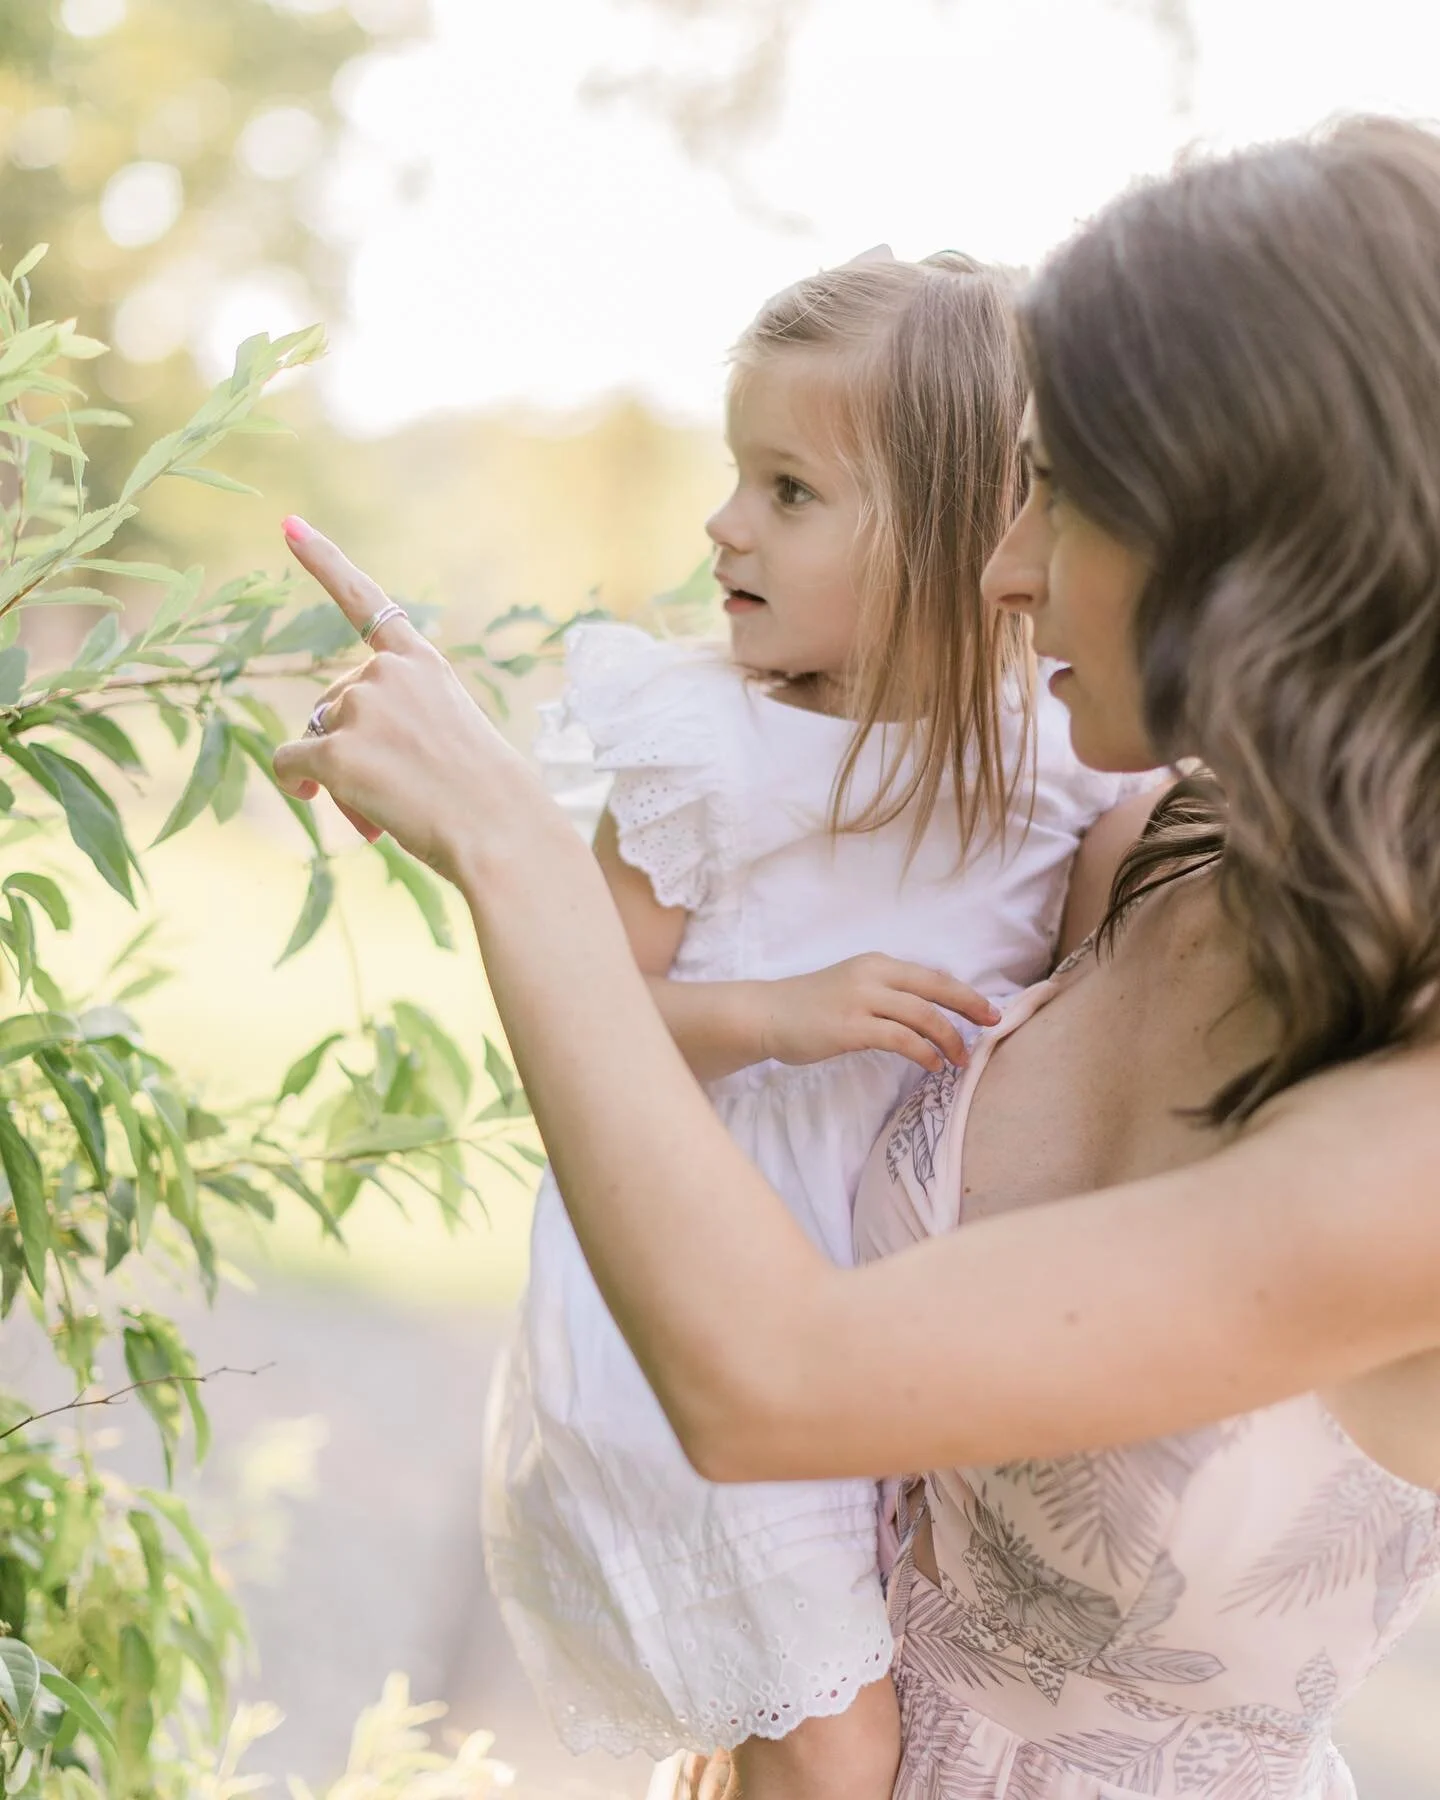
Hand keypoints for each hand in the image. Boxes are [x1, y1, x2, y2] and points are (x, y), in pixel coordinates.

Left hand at [270, 517, 556, 884]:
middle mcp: (388, 674)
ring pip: (316, 735)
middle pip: (334, 702)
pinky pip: (291, 764)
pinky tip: (316, 796)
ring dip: (334, 769)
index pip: (365, 602)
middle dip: (348, 740)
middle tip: (395, 784)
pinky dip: (296, 782)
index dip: (321, 560)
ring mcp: (362, 708)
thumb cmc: (486, 799)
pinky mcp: (338, 750)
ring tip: (386, 801)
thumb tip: (321, 758)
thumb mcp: (453, 736)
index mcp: (423, 665)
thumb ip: (399, 724)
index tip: (288, 524)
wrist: (501, 831)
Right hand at [757, 954, 1000, 1072]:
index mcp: (877, 963)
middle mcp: (873, 974)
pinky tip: (932, 1064)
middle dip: (969, 1006)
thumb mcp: (853, 987)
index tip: (988, 1009)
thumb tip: (927, 1015)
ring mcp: (862, 999)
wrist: (766, 1014)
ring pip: (922, 1014)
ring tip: (960, 1059)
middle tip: (993, 1024)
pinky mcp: (851, 1027)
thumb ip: (886, 995)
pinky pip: (900, 1039)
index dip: (964, 992)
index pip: (931, 975)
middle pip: (935, 988)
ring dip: (948, 1038)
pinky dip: (923, 1052)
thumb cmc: (810, 1007)